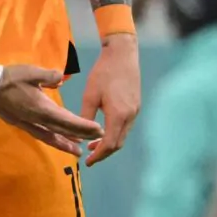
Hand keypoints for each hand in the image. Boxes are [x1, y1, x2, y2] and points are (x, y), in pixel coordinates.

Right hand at [0, 63, 103, 152]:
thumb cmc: (8, 78)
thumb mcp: (31, 72)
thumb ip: (48, 76)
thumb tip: (61, 78)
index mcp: (41, 109)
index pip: (67, 121)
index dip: (83, 126)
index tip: (98, 130)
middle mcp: (36, 120)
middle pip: (61, 132)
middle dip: (79, 137)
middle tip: (96, 141)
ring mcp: (27, 124)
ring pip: (50, 137)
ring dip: (65, 144)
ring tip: (77, 151)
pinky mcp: (21, 124)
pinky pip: (40, 135)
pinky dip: (52, 140)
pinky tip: (56, 140)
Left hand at [79, 31, 142, 165]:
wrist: (123, 54)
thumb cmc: (103, 72)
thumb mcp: (90, 95)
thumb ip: (85, 117)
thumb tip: (80, 134)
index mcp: (118, 115)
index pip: (110, 144)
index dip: (98, 155)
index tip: (87, 162)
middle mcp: (130, 116)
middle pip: (118, 143)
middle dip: (103, 152)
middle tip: (89, 157)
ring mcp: (135, 111)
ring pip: (122, 135)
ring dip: (109, 143)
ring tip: (93, 145)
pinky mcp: (136, 106)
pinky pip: (125, 126)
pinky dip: (114, 133)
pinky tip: (103, 129)